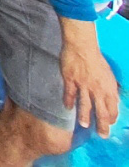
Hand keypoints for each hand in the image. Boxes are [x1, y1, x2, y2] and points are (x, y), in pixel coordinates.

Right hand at [62, 18, 118, 134]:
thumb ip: (109, 87)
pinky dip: (68, 102)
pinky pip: (69, 94)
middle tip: (102, 134)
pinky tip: (67, 108)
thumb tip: (111, 98)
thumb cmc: (97, 59)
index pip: (113, 107)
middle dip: (102, 124)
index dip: (112, 116)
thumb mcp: (109, 74)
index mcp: (108, 87)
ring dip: (85, 116)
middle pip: (101, 111)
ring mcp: (83, 86)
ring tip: (84, 125)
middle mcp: (97, 89)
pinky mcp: (70, 81)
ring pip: (85, 105)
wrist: (82, 46)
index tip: (110, 122)